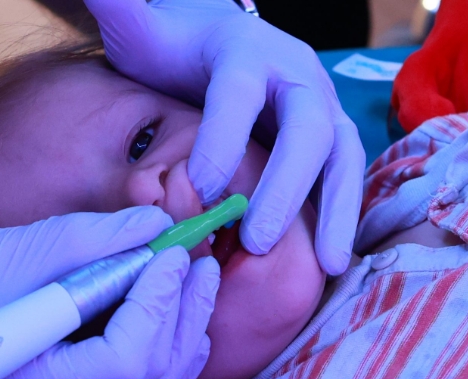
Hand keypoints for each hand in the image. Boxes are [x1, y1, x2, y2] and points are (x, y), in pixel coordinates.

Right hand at [0, 249, 219, 378]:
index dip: (156, 304)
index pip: (122, 363)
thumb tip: (153, 227)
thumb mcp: (8, 253)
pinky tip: (173, 320)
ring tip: (194, 283)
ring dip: (181, 338)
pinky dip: (163, 362)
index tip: (168, 254)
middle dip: (181, 317)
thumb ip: (87, 241)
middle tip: (195, 262)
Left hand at [87, 0, 363, 274]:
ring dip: (337, 210)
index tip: (199, 191)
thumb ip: (123, 10)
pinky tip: (331, 262)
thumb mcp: (144, 30)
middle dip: (285, 185)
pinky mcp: (333, 140)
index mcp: (245, 50)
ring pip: (342, 156)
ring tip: (328, 264)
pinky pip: (344, 178)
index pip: (237, 94)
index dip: (222, 141)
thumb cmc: (176, 48)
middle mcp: (295, 75)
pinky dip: (341, 217)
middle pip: (307, 127)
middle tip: (256, 240)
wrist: (221, 45)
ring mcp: (322, 108)